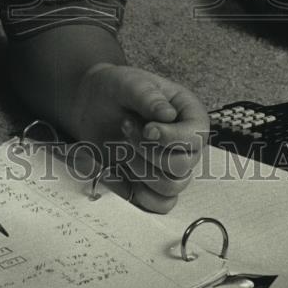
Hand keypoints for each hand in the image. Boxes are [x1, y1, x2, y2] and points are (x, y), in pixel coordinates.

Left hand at [74, 64, 208, 213]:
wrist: (91, 103)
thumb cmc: (117, 88)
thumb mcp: (131, 83)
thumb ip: (148, 97)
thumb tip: (168, 115)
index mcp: (190, 116)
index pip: (196, 138)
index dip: (172, 138)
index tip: (147, 128)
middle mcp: (187, 145)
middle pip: (182, 166)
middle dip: (147, 150)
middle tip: (125, 127)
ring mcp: (171, 167)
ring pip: (170, 188)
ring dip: (140, 169)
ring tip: (121, 145)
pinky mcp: (153, 184)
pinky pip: (160, 204)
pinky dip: (140, 194)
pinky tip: (121, 170)